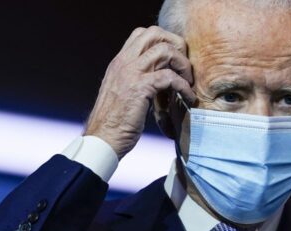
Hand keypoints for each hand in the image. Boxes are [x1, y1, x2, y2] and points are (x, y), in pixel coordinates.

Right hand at [85, 26, 195, 159]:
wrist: (103, 138)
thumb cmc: (115, 122)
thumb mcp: (123, 92)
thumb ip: (136, 79)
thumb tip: (159, 79)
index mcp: (120, 62)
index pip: (142, 33)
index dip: (164, 40)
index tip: (175, 59)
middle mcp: (124, 62)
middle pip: (155, 33)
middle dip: (176, 45)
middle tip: (184, 65)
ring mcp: (131, 73)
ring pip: (165, 51)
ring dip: (183, 65)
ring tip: (188, 82)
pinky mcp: (140, 88)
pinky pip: (169, 77)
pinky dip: (183, 86)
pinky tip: (188, 97)